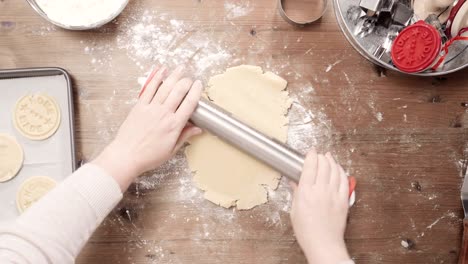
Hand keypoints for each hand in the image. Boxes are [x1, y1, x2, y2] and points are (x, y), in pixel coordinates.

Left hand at [93, 65, 202, 190]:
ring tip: (181, 68)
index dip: (196, 91)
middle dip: (187, 81)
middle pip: (179, 91)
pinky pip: (149, 88)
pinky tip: (162, 70)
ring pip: (166, 87)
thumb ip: (185, 136)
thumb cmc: (149, 156)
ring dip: (175, 75)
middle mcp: (164, 113)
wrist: (126, 156)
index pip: (189, 103)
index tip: (200, 85)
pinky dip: (156, 78)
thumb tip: (198, 129)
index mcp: (174, 125)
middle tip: (190, 78)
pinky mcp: (139, 106)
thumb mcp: (171, 150)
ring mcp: (151, 108)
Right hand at [290, 149, 350, 263]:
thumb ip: (296, 193)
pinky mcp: (343, 200)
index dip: (311, 156)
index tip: (310, 152)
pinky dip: (341, 172)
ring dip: (332, 161)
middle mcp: (321, 191)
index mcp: (306, 192)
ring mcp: (334, 195)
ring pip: (335, 170)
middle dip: (321, 156)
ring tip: (329, 157)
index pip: (310, 166)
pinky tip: (339, 169)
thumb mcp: (295, 211)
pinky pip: (344, 181)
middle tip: (319, 155)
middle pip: (323, 165)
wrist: (323, 244)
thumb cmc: (307, 231)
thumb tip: (295, 182)